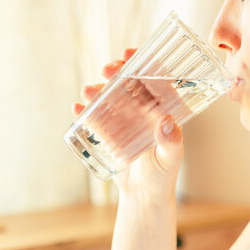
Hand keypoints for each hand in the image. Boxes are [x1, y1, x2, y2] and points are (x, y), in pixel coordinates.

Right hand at [72, 48, 183, 200]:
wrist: (142, 195)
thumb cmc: (163, 175)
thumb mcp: (170, 158)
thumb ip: (171, 142)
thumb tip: (166, 122)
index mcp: (163, 108)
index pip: (154, 78)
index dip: (143, 62)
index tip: (130, 54)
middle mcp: (143, 108)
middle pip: (128, 81)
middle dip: (116, 71)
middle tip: (107, 70)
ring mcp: (124, 118)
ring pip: (109, 95)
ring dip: (97, 88)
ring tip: (88, 91)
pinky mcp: (108, 130)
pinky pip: (95, 116)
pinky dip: (85, 110)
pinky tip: (78, 108)